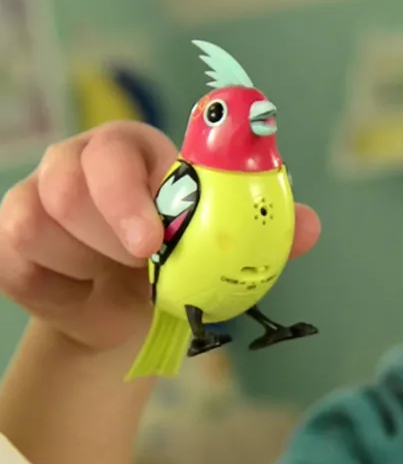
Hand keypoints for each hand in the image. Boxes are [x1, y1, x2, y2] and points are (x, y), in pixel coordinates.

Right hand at [0, 121, 320, 352]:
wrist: (129, 314)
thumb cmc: (179, 264)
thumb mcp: (222, 248)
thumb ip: (265, 234)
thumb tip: (311, 227)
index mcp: (134, 153)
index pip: (118, 149)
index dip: (130, 194)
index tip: (151, 245)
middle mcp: (77, 165)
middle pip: (68, 189)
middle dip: (110, 240)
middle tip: (143, 268)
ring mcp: (37, 198)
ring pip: (41, 227)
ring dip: (89, 268)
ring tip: (119, 278)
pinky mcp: (12, 242)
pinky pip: (20, 266)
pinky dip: (61, 294)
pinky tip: (86, 295)